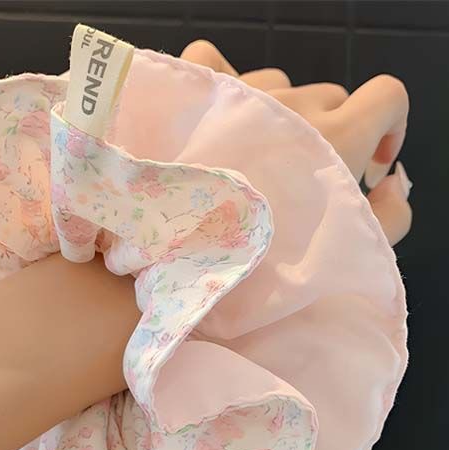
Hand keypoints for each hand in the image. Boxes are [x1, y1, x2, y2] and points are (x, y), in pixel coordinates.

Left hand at [179, 40, 410, 244]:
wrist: (173, 263)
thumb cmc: (260, 269)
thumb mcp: (340, 257)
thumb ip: (387, 219)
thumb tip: (390, 186)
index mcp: (337, 136)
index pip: (388, 97)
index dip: (387, 126)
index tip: (368, 164)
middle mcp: (294, 105)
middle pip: (327, 99)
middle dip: (323, 136)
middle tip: (291, 185)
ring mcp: (242, 93)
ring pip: (274, 86)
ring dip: (269, 117)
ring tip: (240, 167)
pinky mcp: (193, 92)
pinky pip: (210, 65)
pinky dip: (214, 86)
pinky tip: (210, 121)